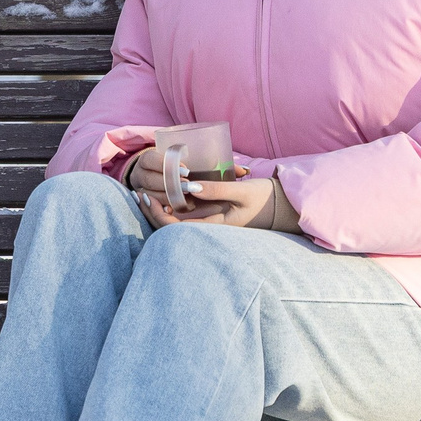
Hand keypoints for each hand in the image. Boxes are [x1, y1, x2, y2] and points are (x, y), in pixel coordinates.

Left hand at [135, 166, 300, 234]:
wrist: (281, 207)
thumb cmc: (263, 198)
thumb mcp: (241, 191)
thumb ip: (217, 190)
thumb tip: (189, 189)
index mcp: (214, 228)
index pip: (175, 228)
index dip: (157, 214)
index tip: (148, 196)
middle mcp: (208, 231)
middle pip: (171, 229)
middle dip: (152, 213)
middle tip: (139, 193)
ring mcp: (209, 226)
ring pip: (176, 223)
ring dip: (159, 210)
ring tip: (146, 192)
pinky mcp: (211, 219)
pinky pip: (185, 218)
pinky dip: (172, 207)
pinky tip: (164, 194)